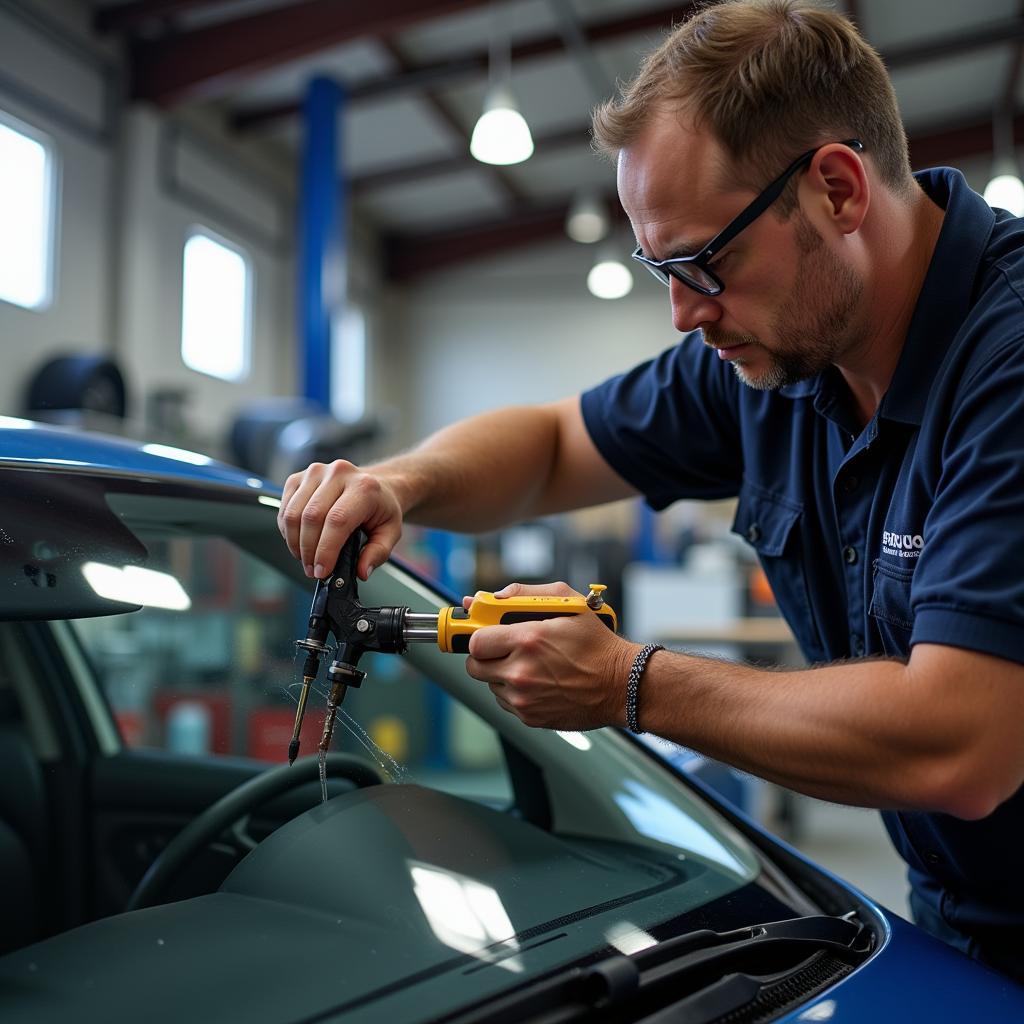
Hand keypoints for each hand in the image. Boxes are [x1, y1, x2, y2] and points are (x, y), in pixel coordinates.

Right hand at [277, 460, 402, 580]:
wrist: (375, 483)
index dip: (325, 550)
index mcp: (364, 487)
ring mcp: (316, 472)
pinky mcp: (299, 477)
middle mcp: (339, 473)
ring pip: (293, 513)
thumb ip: (377, 553)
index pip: (337, 520)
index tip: (322, 571)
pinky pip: (285, 508)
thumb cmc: (381, 508)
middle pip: (311, 517)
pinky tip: (299, 541)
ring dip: (295, 543)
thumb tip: (361, 571)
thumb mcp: (390, 532)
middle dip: (308, 551)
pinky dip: (288, 531)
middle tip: (313, 570)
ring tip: (306, 559)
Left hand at [465, 582, 638, 730]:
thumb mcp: (567, 603)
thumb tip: (491, 598)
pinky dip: (515, 692)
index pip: (475, 641)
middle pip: (475, 666)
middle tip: (503, 649)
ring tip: (530, 665)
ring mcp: (524, 698)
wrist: (621, 684)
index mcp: (528, 640)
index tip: (486, 633)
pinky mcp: (530, 717)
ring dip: (501, 674)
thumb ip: (523, 594)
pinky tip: (538, 682)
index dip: (479, 635)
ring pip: (490, 684)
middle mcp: (521, 672)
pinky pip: (505, 702)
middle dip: (486, 655)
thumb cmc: (597, 643)